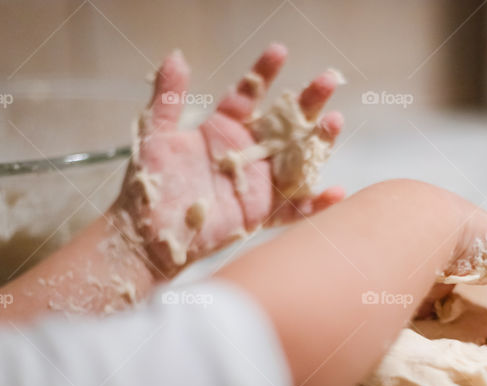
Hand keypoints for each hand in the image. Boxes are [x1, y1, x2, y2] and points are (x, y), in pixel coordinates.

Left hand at [115, 44, 344, 277]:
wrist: (149, 232)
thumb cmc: (150, 184)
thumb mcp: (156, 134)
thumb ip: (168, 97)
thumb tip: (176, 56)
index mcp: (224, 129)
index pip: (250, 95)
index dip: (265, 73)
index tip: (280, 51)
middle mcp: (247, 152)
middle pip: (284, 122)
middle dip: (307, 101)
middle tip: (328, 78)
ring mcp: (257, 183)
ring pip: (297, 159)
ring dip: (318, 142)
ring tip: (335, 121)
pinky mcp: (261, 214)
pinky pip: (294, 209)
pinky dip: (316, 204)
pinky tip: (336, 192)